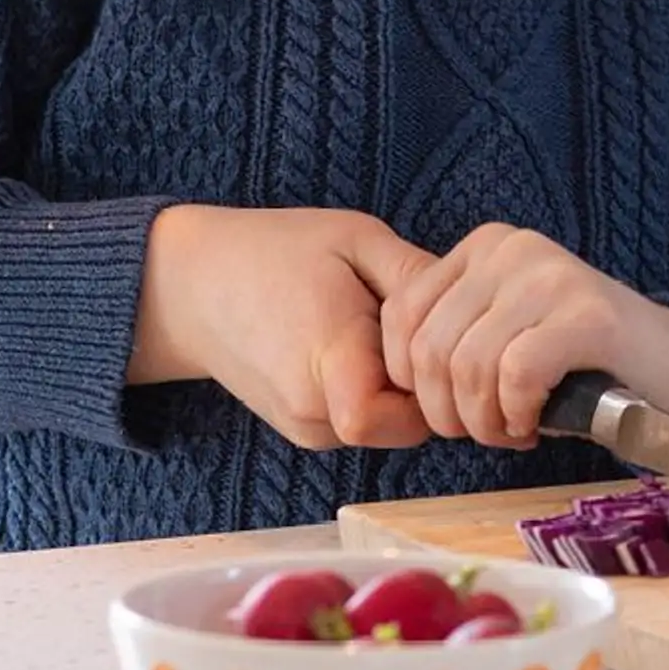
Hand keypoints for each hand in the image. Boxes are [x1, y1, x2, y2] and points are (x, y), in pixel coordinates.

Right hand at [128, 206, 434, 450]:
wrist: (191, 285)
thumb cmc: (275, 252)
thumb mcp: (355, 239)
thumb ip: (418, 274)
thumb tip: (476, 302)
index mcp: (327, 361)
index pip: (406, 418)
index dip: (435, 384)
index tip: (436, 335)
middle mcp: (313, 412)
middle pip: (405, 426)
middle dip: (425, 383)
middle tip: (414, 326)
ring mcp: (304, 429)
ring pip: (386, 427)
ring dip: (399, 388)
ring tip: (375, 329)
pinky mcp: (302, 430)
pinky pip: (362, 424)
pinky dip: (374, 392)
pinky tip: (357, 346)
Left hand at [380, 223, 668, 449]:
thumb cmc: (584, 366)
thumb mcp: (506, 334)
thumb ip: (453, 339)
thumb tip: (391, 385)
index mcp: (486, 247)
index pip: (401, 315)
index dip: (410, 382)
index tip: (451, 411)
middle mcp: (513, 250)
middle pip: (430, 349)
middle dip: (447, 413)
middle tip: (487, 432)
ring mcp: (552, 277)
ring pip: (468, 367)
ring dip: (483, 422)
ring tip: (513, 431)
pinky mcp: (588, 315)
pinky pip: (516, 375)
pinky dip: (517, 415)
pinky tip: (537, 424)